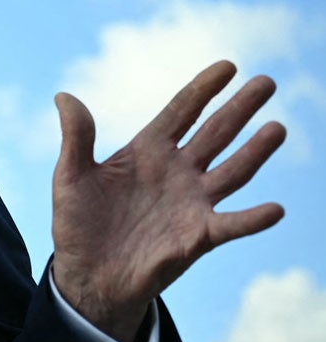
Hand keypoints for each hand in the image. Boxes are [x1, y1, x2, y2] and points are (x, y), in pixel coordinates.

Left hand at [50, 61, 284, 341]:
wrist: (87, 276)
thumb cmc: (78, 223)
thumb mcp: (70, 177)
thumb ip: (76, 138)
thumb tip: (64, 96)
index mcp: (146, 151)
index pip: (181, 111)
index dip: (203, 88)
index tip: (228, 65)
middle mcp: (176, 172)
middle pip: (215, 133)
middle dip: (240, 108)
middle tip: (267, 82)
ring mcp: (190, 203)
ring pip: (232, 171)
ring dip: (255, 151)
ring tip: (277, 128)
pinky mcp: (197, 237)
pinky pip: (231, 225)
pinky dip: (253, 219)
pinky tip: (275, 209)